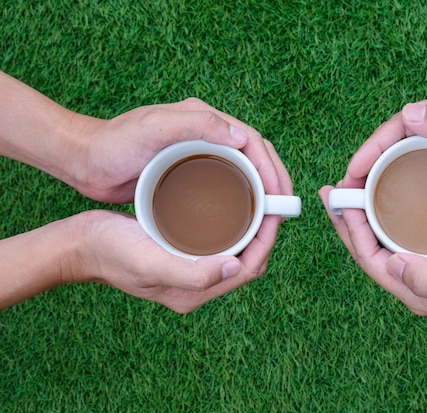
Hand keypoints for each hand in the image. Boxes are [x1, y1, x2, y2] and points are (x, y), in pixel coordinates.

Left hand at [72, 98, 263, 203]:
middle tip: (282, 212)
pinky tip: (243, 219)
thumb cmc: (114, 143)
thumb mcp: (153, 129)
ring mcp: (200, 154)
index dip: (272, 168)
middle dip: (274, 181)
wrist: (84, 161)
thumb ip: (197, 124)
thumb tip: (243, 137)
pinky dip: (241, 199)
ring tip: (269, 219)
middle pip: (254, 157)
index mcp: (205, 120)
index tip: (280, 196)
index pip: (253, 141)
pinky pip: (225, 185)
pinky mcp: (190, 173)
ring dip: (261, 192)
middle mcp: (207, 134)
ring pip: (243, 172)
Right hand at [72, 210, 283, 312]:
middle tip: (270, 203)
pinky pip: (218, 244)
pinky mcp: (181, 255)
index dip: (267, 242)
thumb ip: (192, 273)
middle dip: (264, 235)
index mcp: (194, 292)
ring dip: (251, 230)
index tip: (275, 212)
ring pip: (235, 251)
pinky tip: (231, 206)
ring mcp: (189, 270)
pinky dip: (231, 227)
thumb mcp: (150, 262)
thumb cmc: (111, 252)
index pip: (248, 269)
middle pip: (247, 262)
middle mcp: (196, 285)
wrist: (80, 244)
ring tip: (258, 201)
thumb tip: (234, 268)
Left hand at [319, 186, 426, 314]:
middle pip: (368, 250)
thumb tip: (391, 265)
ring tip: (349, 190)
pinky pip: (398, 233)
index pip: (369, 260)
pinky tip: (382, 197)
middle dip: (348, 222)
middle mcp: (414, 281)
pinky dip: (384, 215)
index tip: (340, 201)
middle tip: (332, 192)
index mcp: (416, 291)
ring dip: (363, 216)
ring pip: (381, 240)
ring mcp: (423, 267)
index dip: (351, 231)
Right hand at [343, 88, 426, 207]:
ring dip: (380, 176)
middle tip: (348, 192)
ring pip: (403, 158)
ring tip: (362, 201)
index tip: (351, 174)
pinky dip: (400, 184)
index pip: (397, 126)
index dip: (370, 149)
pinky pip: (418, 171)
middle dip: (367, 165)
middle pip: (395, 142)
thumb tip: (408, 114)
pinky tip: (393, 203)